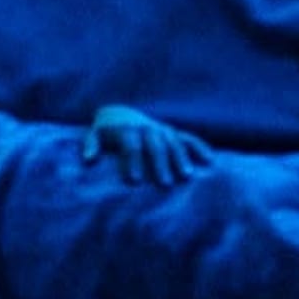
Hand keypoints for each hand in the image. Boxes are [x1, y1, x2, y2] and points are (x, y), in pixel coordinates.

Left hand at [84, 104, 210, 187]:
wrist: (119, 113)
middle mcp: (146, 128)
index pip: (130, 144)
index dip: (132, 161)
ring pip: (173, 142)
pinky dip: (199, 147)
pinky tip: (209, 160)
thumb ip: (91, 144)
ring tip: (187, 176)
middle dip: (160, 164)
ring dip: (181, 158)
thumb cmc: (106, 132)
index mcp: (127, 129)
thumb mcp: (94, 134)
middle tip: (165, 184)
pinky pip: (188, 138)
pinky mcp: (173, 132)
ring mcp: (161, 129)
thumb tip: (88, 160)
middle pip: (155, 145)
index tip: (133, 181)